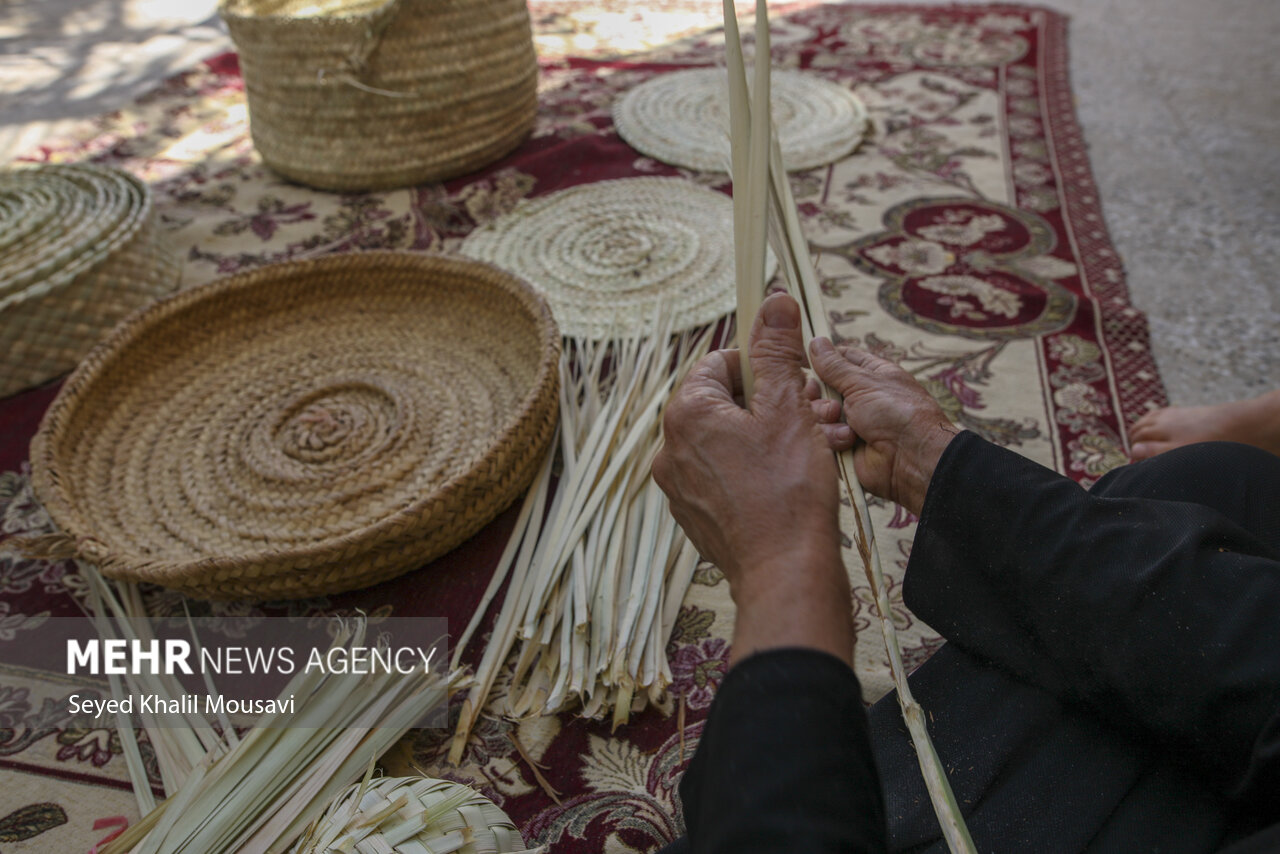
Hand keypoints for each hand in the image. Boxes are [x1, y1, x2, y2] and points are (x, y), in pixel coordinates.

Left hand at [653, 294, 852, 664]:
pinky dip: (757, 470)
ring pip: (728, 442)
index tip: (793, 376)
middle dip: (772, 402)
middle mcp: (670, 449)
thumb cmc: (787, 491)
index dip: (761, 364)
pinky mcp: (696, 517)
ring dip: (770, 435)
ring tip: (816, 443)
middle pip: (723, 403)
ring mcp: (680, 488)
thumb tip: (774, 299)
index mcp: (686, 414)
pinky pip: (726, 477)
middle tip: (814, 411)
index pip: (718, 363)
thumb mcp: (788, 407)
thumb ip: (777, 351)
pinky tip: (795, 477)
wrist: (785, 573)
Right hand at [808, 338, 959, 515]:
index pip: (839, 358)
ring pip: (816, 413)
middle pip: (820, 388)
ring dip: (826, 418)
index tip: (800, 360)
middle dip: (818, 393)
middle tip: (824, 398)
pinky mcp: (841, 446)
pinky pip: (821, 437)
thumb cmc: (896, 412)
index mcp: (869, 374)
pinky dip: (831, 438)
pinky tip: (848, 440)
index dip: (820, 359)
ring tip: (847, 425)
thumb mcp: (863, 382)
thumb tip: (816, 341)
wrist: (910, 458)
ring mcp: (849, 422)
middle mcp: (858, 397)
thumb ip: (834, 365)